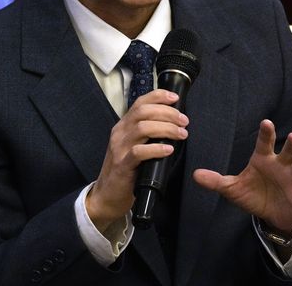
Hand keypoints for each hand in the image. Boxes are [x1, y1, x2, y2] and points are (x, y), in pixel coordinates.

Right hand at [86, 89, 188, 232]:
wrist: (107, 195)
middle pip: (143, 112)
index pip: (140, 103)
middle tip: (184, 121)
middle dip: (167, 113)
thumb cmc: (126, 169)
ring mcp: (119, 148)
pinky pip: (139, 152)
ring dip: (166, 128)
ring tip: (181, 134)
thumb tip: (174, 123)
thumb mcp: (135, 146)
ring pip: (142, 128)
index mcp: (124, 125)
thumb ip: (148, 133)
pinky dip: (156, 148)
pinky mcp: (122, 165)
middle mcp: (120, 133)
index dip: (158, 97)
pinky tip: (169, 150)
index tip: (175, 98)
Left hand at [193, 119, 291, 232]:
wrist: (271, 215)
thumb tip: (195, 175)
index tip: (266, 122)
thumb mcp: (233, 189)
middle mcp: (281, 165)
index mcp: (263, 159)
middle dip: (291, 144)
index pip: (264, 144)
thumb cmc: (253, 194)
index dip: (266, 133)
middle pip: (287, 151)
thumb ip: (216, 181)